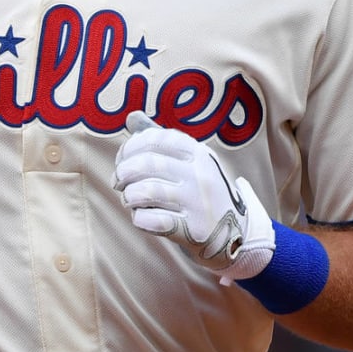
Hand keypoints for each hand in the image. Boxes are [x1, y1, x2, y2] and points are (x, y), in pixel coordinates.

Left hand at [112, 111, 274, 280]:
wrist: (233, 233)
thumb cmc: (201, 192)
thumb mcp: (190, 162)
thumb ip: (161, 140)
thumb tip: (131, 118)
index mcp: (199, 153)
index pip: (153, 139)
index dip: (129, 148)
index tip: (123, 160)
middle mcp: (200, 175)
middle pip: (145, 164)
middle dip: (123, 173)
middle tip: (118, 183)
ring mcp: (198, 203)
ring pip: (144, 192)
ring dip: (128, 197)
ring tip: (130, 200)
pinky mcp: (192, 231)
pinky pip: (150, 221)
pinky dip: (139, 218)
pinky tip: (142, 217)